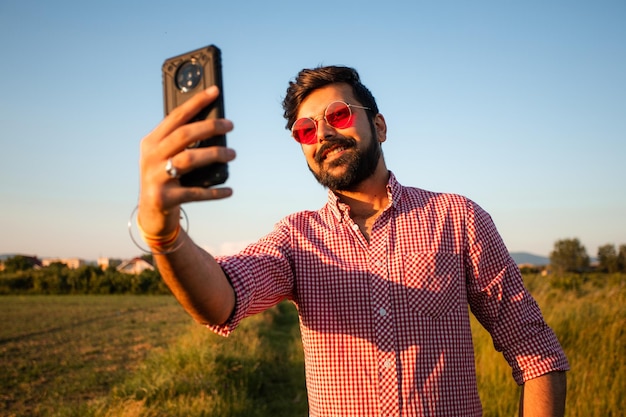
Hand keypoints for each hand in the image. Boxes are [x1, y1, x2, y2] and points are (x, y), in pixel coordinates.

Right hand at [137, 86, 235, 237]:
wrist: (150, 214)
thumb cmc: (165, 178)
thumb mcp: (166, 157)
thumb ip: (182, 142)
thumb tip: (216, 124)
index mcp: (151, 142)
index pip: (176, 116)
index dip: (196, 102)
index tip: (215, 91)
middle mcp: (150, 157)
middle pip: (184, 135)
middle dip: (210, 127)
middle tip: (230, 125)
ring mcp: (156, 178)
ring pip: (189, 159)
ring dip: (214, 154)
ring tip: (232, 154)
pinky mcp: (165, 198)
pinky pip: (196, 193)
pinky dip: (215, 192)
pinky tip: (229, 190)